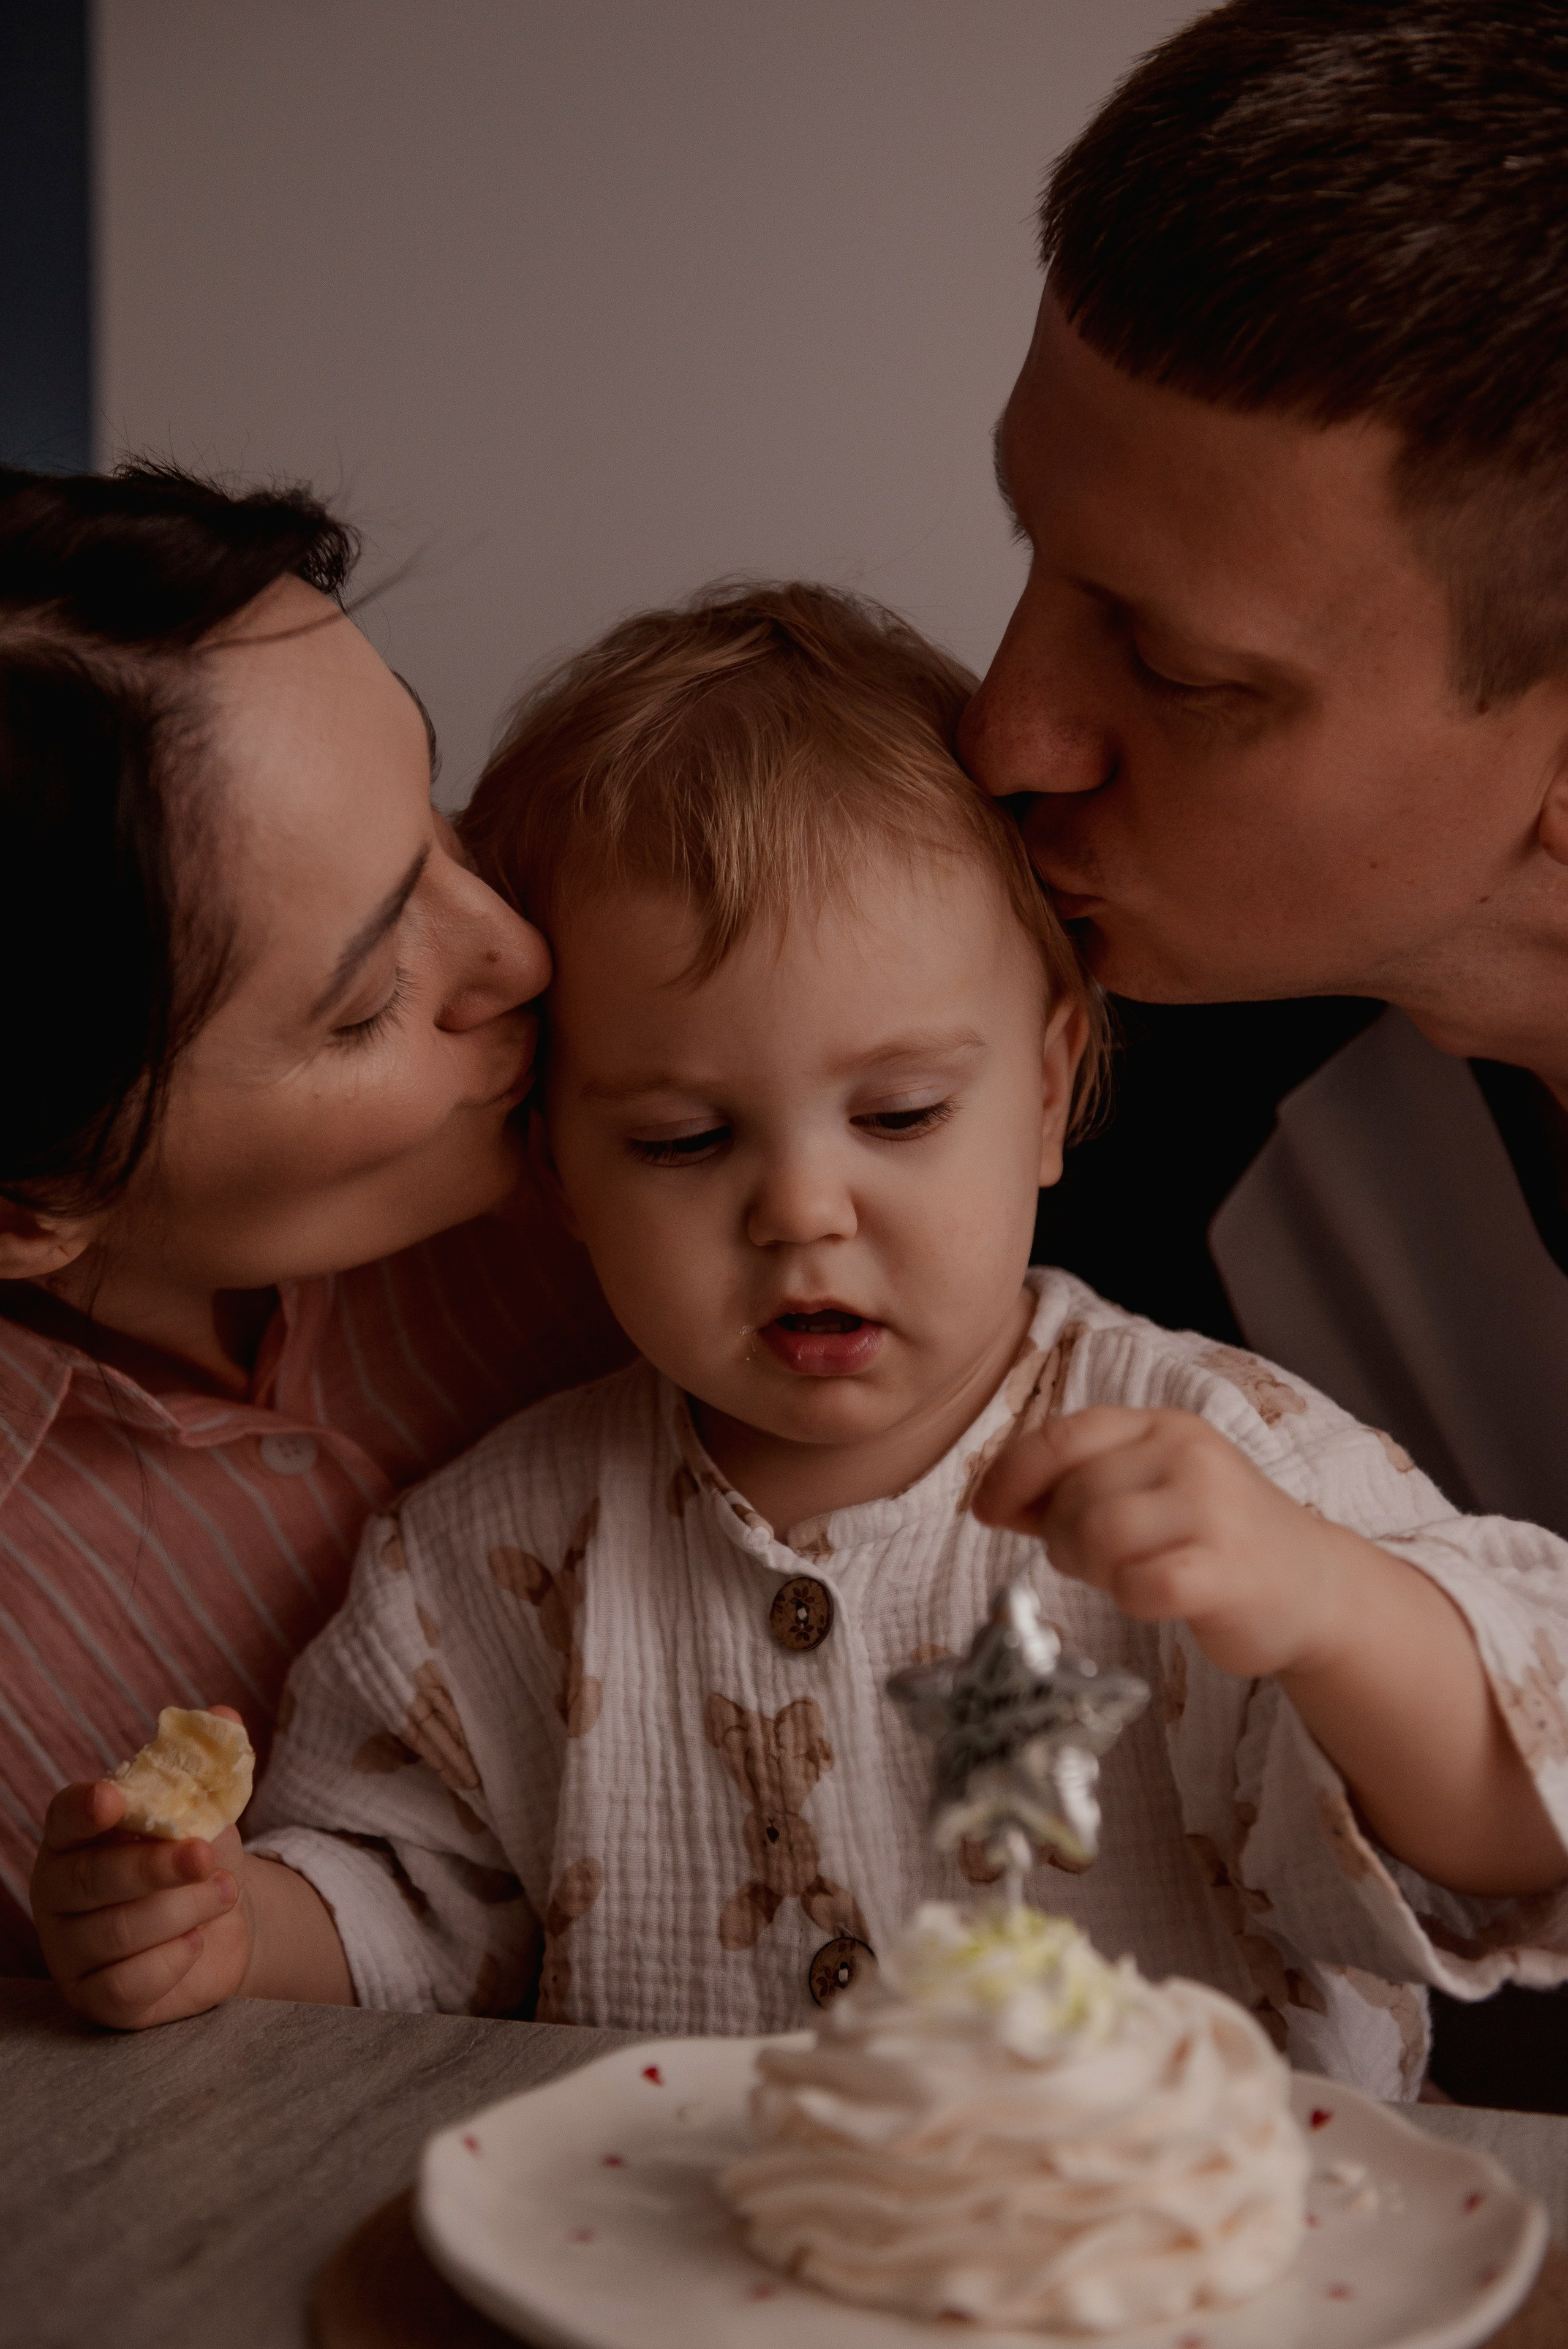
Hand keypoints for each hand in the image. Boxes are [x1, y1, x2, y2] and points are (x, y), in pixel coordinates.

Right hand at [31, 1705, 256, 2028]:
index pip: (64, 1816)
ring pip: (116, 1934)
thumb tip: (224, 1717)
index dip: (85, 1808)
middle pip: (90, 1881)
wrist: (221, 1920)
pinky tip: (196, 1942)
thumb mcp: (208, 1806)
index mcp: (75, 1835)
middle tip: (205, 1855)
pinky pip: (125, 1986)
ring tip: (224, 1892)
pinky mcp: (96, 1999)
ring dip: (183, 1910)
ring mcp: (70, 1950)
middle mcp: (59, 1892)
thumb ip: (211, 1762)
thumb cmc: (197, 1854)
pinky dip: (170, 1962)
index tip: (113, 1797)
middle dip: (153, 1867)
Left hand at [972, 1405, 1371, 1677]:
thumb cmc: (1210, 1537)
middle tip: (1094, 1561)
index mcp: (1161, 1427)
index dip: (1010, 1473)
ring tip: (1121, 1576)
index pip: (1063, 1435)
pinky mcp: (1228, 1570)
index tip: (984, 1510)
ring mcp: (1213, 1510)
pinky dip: (1130, 1598)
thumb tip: (987, 1500)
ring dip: (1093, 1567)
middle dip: (1063, 1537)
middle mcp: (1188, 1455)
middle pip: (1076, 1493)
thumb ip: (1069, 1491)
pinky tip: (1151, 1598)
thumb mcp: (1144, 1493)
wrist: (1311, 1585)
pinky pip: (1141, 1584)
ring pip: (1100, 1533)